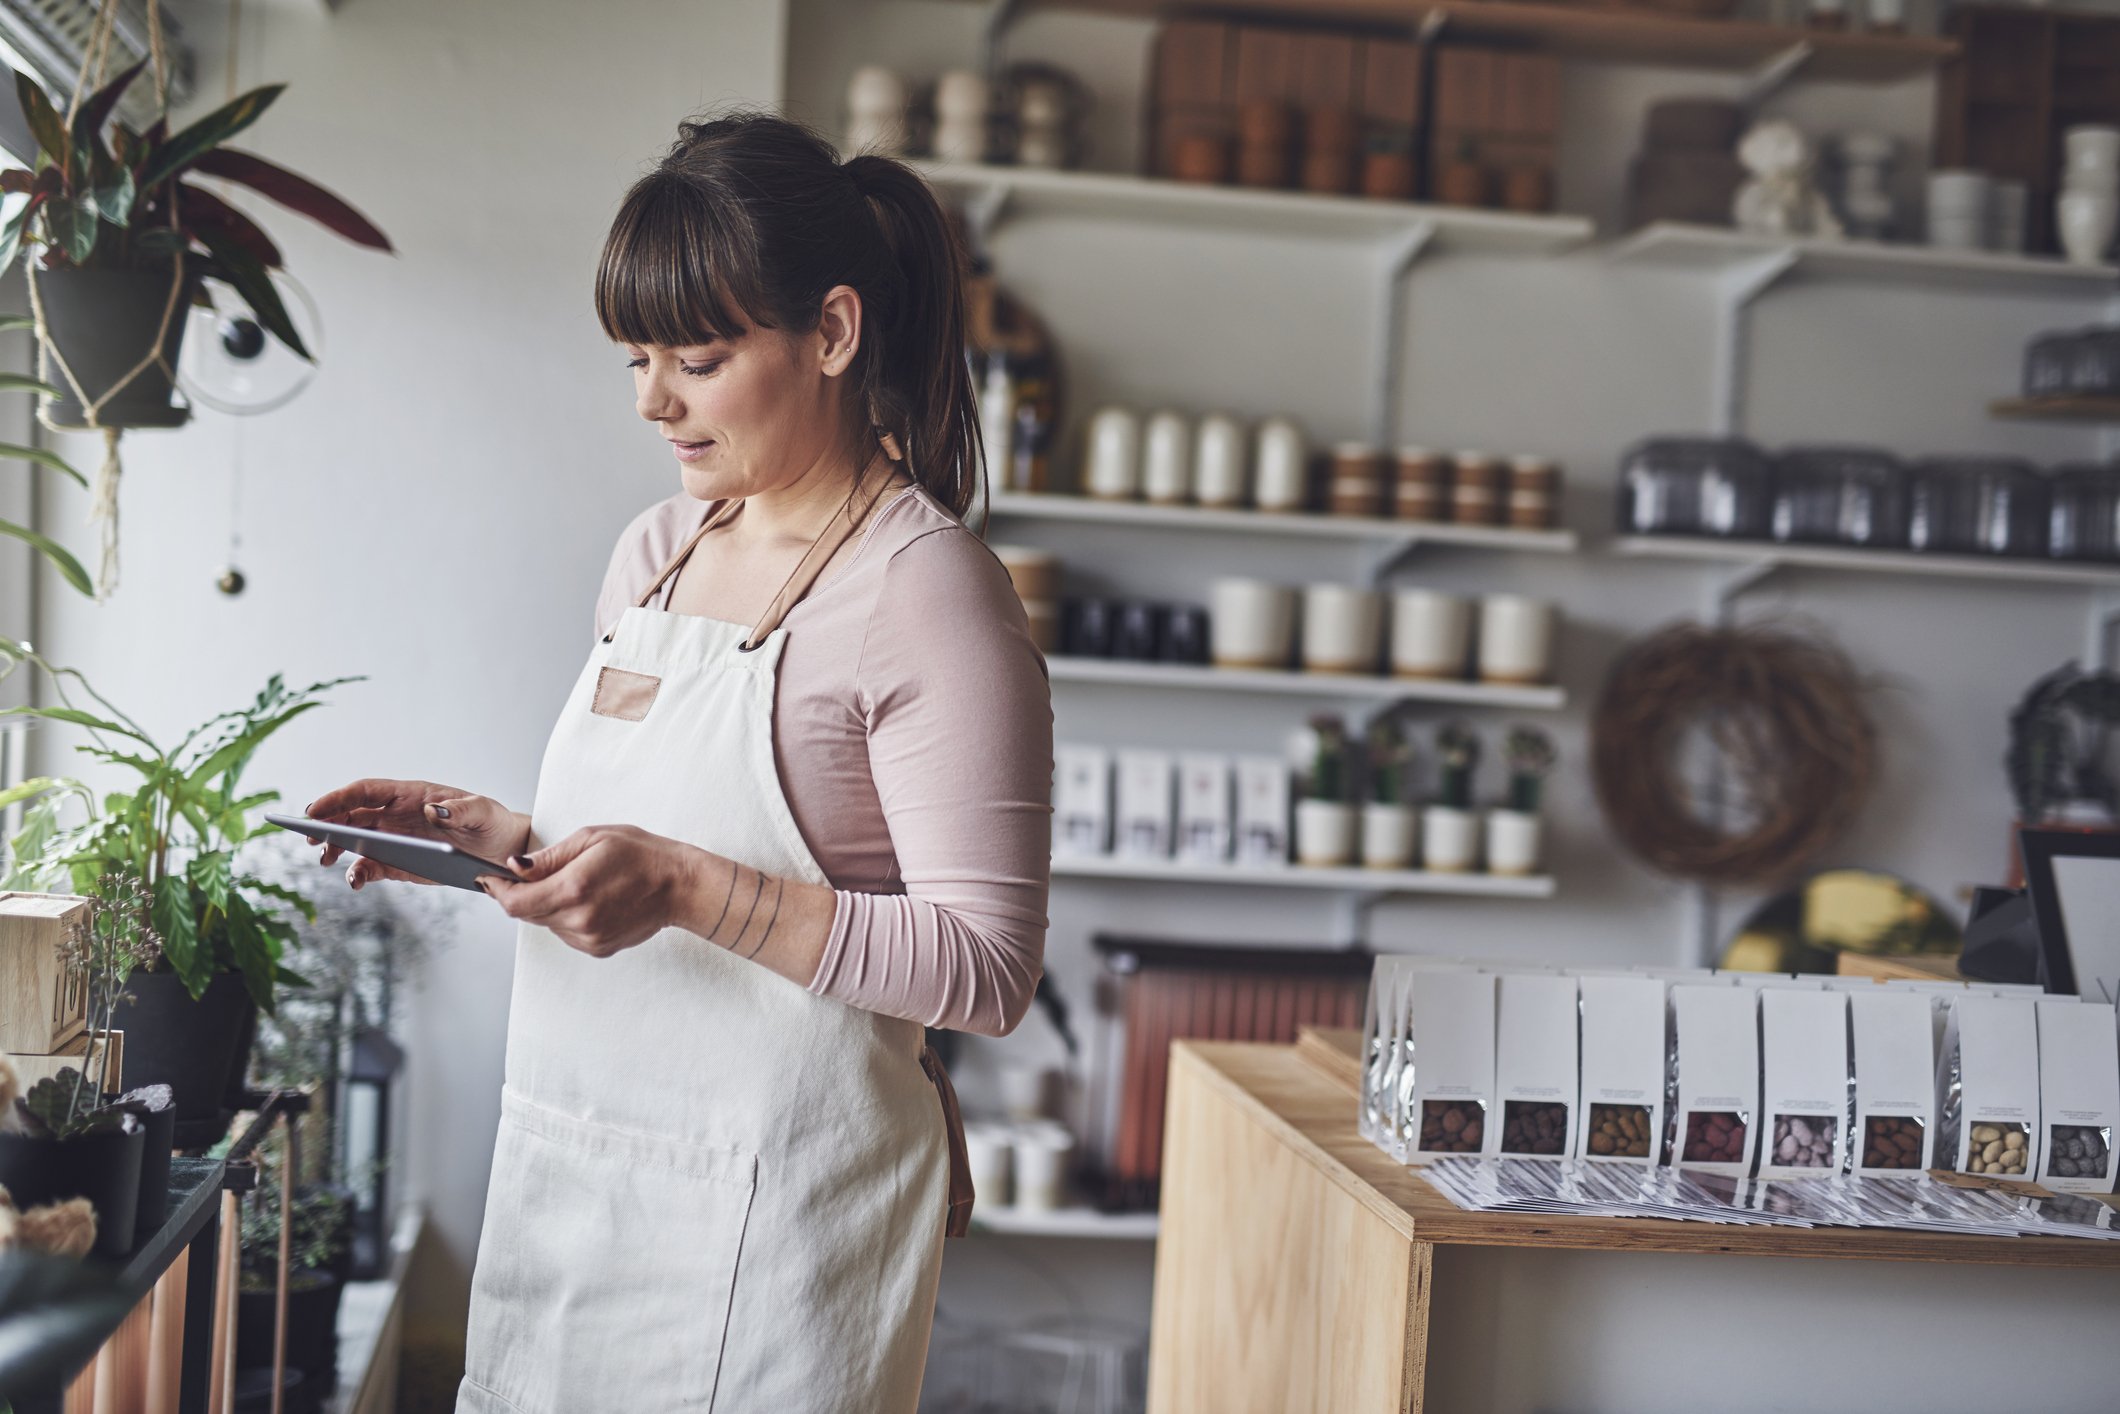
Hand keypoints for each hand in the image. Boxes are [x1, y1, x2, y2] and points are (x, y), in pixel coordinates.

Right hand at [304, 777, 531, 888]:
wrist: (501, 851)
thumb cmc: (490, 821)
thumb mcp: (482, 812)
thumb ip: (461, 809)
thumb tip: (433, 809)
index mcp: (409, 794)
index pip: (364, 791)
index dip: (337, 799)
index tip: (314, 810)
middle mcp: (395, 815)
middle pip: (350, 815)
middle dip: (326, 823)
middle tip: (308, 838)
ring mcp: (394, 839)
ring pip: (354, 841)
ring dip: (334, 848)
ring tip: (324, 860)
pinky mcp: (398, 863)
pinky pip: (369, 867)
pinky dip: (357, 873)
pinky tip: (355, 881)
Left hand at [482, 824, 704, 957]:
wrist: (679, 886)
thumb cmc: (641, 855)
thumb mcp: (592, 839)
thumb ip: (549, 857)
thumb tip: (515, 867)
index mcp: (574, 889)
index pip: (515, 903)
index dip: (497, 891)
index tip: (489, 878)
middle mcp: (578, 920)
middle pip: (527, 914)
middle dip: (522, 894)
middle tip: (533, 873)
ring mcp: (589, 938)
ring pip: (546, 923)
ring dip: (547, 904)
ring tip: (577, 883)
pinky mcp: (598, 948)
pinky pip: (566, 932)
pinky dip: (567, 916)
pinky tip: (590, 899)